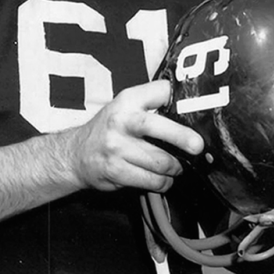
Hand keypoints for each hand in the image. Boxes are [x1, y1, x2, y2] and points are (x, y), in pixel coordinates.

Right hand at [69, 80, 203, 192]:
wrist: (76, 154)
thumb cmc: (108, 130)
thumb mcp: (125, 107)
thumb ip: (152, 105)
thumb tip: (190, 112)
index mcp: (127, 100)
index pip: (160, 91)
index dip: (178, 99)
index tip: (193, 108)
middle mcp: (121, 121)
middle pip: (160, 128)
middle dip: (184, 138)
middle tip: (197, 146)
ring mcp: (117, 147)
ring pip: (161, 161)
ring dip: (175, 167)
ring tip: (175, 166)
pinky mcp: (116, 171)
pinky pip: (152, 180)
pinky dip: (163, 182)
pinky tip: (162, 178)